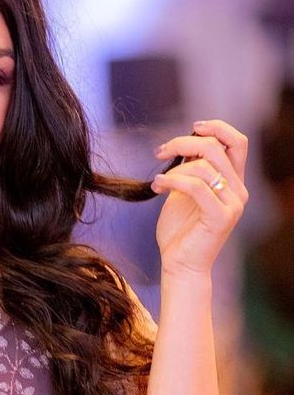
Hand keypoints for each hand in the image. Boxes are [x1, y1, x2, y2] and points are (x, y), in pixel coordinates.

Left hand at [150, 118, 248, 277]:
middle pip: (218, 147)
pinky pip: (197, 187)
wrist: (179, 266)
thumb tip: (185, 143)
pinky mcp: (221, 217)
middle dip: (185, 142)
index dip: (216, 128)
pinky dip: (173, 181)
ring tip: (157, 182)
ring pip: (205, 166)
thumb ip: (189, 169)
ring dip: (174, 168)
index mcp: (233, 182)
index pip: (237, 142)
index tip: (192, 128)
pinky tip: (157, 186)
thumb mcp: (183, 193)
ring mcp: (233, 204)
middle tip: (160, 152)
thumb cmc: (179, 232)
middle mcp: (238, 191)